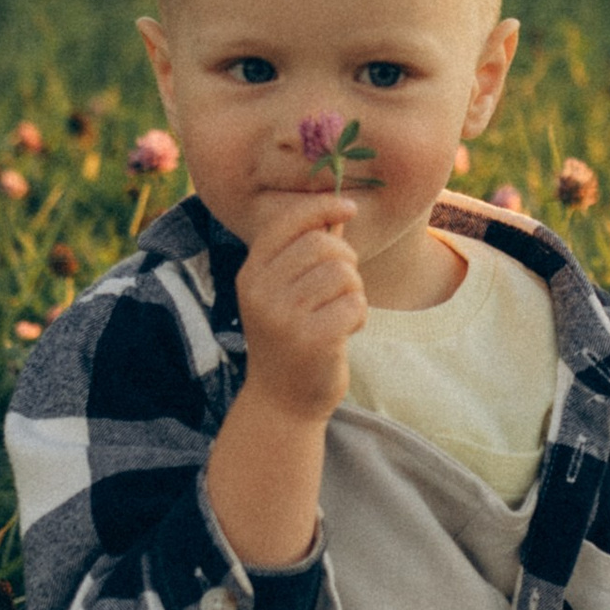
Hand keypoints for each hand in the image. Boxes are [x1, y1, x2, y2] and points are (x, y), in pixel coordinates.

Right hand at [234, 193, 367, 420]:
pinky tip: (344, 332)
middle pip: (323, 244)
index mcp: (251, 275)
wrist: (281, 403)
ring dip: (354, 291)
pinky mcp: (312, 340)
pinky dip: (359, 316)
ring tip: (339, 313)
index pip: (287, 222)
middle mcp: (261, 293)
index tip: (349, 207)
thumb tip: (338, 209)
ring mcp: (284, 318)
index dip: (322, 206)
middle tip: (343, 287)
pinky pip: (355, 304)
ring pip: (343, 273)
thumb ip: (306, 252)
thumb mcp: (285, 293)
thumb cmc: (291, 338)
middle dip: (346, 259)